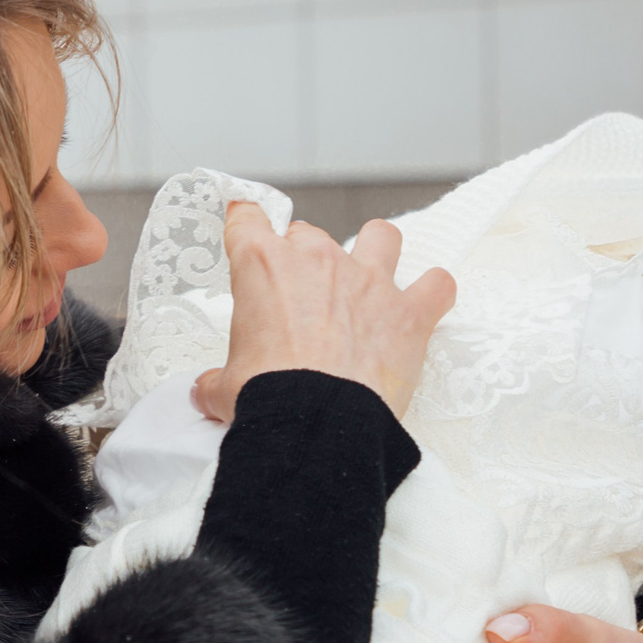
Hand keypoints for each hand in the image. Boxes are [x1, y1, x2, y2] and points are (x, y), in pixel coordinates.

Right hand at [192, 204, 456, 422]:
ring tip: (369, 281)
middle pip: (309, 234)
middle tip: (300, 297)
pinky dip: (433, 292)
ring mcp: (369, 282)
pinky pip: (437, 284)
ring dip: (376, 251)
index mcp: (263, 266)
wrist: (316, 425)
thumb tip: (206, 390)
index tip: (246, 224)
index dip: (245, 220)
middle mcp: (318, 260)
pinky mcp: (409, 312)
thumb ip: (215, 380)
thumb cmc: (267, 400)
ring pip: (381, 236)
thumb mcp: (225, 387)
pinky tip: (425, 304)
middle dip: (304, 259)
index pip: (248, 217)